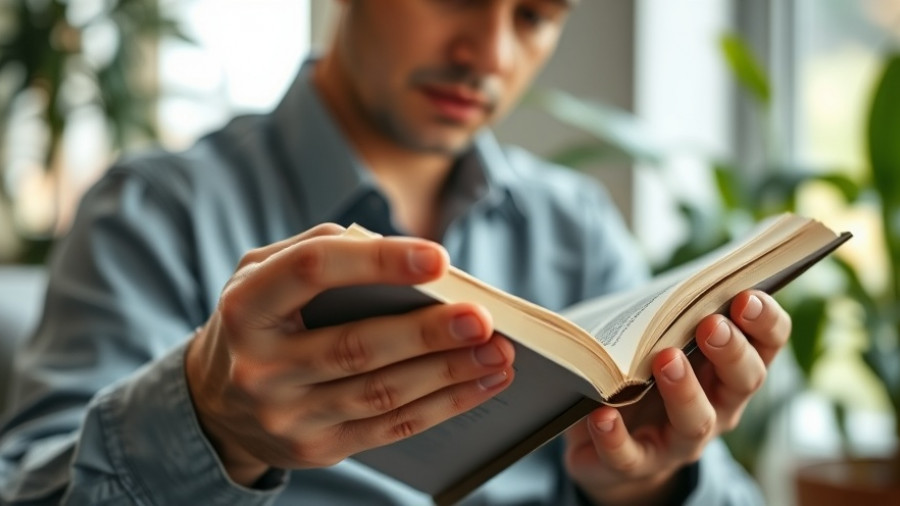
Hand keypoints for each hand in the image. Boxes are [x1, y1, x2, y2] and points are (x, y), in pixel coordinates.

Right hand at [185, 224, 514, 485]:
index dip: (376, 262)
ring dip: (448, 374)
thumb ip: (319, 250)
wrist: (213, 403)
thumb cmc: (257, 320)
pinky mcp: (316, 449)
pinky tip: (481, 384)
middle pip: (355, 348)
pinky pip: (389, 429)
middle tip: (482, 319)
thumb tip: (400, 252)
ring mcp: (287, 416)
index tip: (438, 258)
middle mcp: (260, 367)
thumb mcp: (262, 273)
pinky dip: (442, 406)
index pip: (312, 272)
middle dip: (426, 334)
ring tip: (499, 354)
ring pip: (381, 394)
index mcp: (246, 306)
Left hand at [563, 290, 789, 505]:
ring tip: (665, 360)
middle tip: (711, 325)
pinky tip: (602, 415)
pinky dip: (615, 437)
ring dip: (684, 391)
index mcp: (728, 370)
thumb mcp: (660, 341)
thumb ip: (671, 314)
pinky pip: (630, 455)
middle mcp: (717, 408)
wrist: (609, 445)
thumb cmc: (642, 374)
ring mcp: (679, 441)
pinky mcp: (636, 463)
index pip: (765, 345)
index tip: (748, 296)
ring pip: (695, 422)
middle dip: (730, 351)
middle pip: (743, 382)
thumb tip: (667, 282)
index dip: (765, 322)